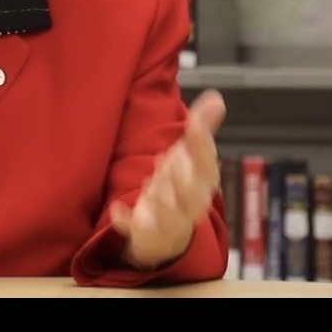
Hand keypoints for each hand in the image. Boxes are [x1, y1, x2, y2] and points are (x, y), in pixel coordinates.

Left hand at [109, 89, 225, 269]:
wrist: (168, 231)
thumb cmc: (180, 186)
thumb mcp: (189, 156)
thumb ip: (201, 128)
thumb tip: (216, 98)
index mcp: (201, 182)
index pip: (207, 164)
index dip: (202, 145)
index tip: (195, 124)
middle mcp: (189, 204)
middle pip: (193, 194)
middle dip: (186, 177)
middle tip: (175, 156)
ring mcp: (168, 221)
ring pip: (171, 216)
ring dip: (162, 201)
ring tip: (152, 182)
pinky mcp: (145, 232)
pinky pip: (137, 231)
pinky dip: (127, 221)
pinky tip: (115, 210)